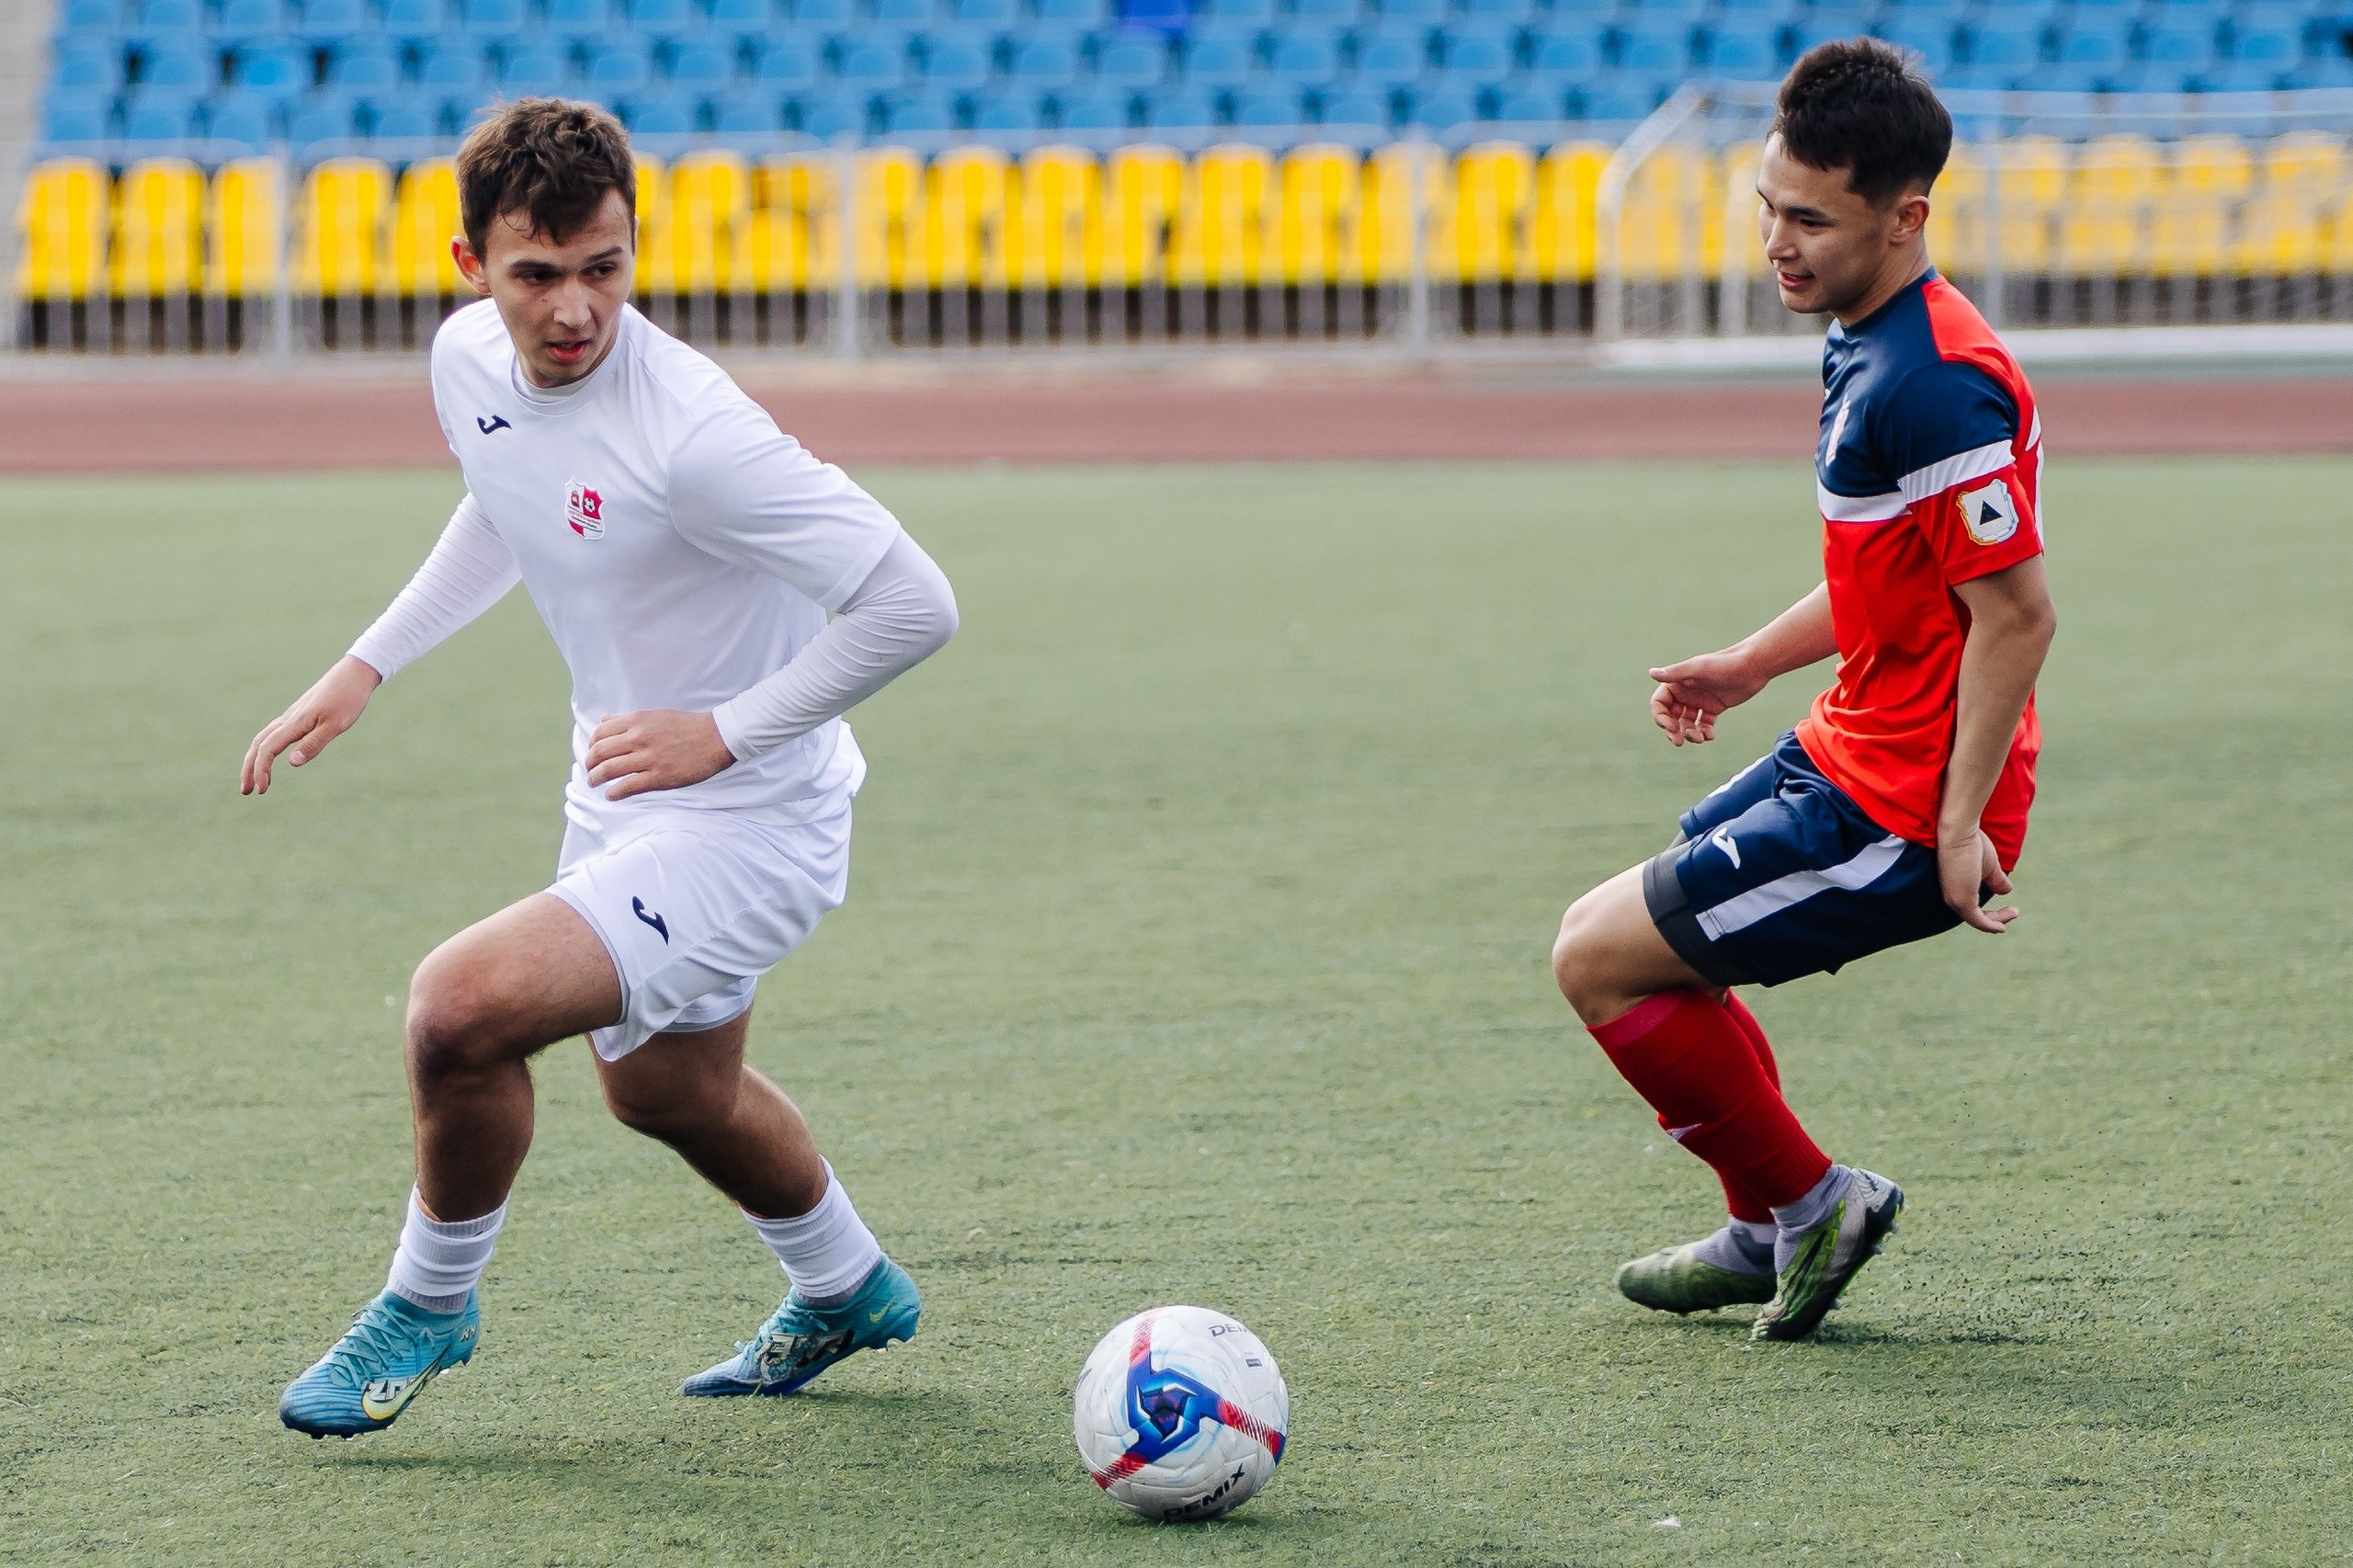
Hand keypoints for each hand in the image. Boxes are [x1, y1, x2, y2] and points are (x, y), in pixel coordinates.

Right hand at [241, 656, 380, 794]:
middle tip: (245, 791)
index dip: (261, 770)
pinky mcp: (299, 714)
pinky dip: (266, 746)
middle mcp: (288, 719)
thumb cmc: (347, 700)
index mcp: (294, 723)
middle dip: (249, 768)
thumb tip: (291, 763)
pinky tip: (270, 754)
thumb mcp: (335, 726)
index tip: (261, 790)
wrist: (354, 674)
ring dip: (255, 758)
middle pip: (258, 744)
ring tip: (254, 778)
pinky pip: (274, 732)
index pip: (268, 749)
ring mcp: (292, 715)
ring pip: (264, 737)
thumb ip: (313, 744)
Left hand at [584, 709, 735, 799]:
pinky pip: (627, 786)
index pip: (600, 733)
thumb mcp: (654, 715)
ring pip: (608, 770)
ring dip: (595, 779)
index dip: (591, 745)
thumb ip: (627, 719)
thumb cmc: (687, 726)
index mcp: (637, 721)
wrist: (717, 737)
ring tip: (594, 783)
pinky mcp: (659, 777)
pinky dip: (614, 793)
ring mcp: (648, 758)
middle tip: (590, 771)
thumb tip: (603, 720)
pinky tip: (611, 795)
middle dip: (589, 764)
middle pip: (599, 752)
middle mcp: (638, 738)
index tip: (593, 754)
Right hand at [1648, 650, 1769, 745]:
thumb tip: (1651, 673)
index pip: (1660, 704)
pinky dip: (1705, 732)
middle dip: (1673, 730)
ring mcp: (1699, 701)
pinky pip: (1703, 724)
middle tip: (1678, 742)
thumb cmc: (1724, 664)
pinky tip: (1710, 736)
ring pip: (1687, 723)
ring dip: (1690, 733)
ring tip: (1700, 738)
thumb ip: (1675, 673)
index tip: (1671, 728)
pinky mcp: (1713, 708)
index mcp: (1677, 682)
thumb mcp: (1698, 669)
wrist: (1753, 666)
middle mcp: (1686, 692)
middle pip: (1670, 717)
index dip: (1661, 718)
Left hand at [1939, 828, 2017, 933]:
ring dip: (1998, 920)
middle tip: (2014, 912)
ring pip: (1978, 920)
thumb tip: (2006, 891)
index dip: (1990, 911)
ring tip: (2014, 912)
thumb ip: (1995, 880)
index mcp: (1954, 888)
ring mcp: (1955, 900)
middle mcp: (1951, 896)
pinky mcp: (1962, 901)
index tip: (2009, 908)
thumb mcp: (1988, 866)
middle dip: (1995, 918)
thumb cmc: (1970, 843)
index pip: (1971, 907)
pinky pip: (1979, 922)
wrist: (1960, 832)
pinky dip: (1992, 926)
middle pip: (1974, 916)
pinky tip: (2002, 926)